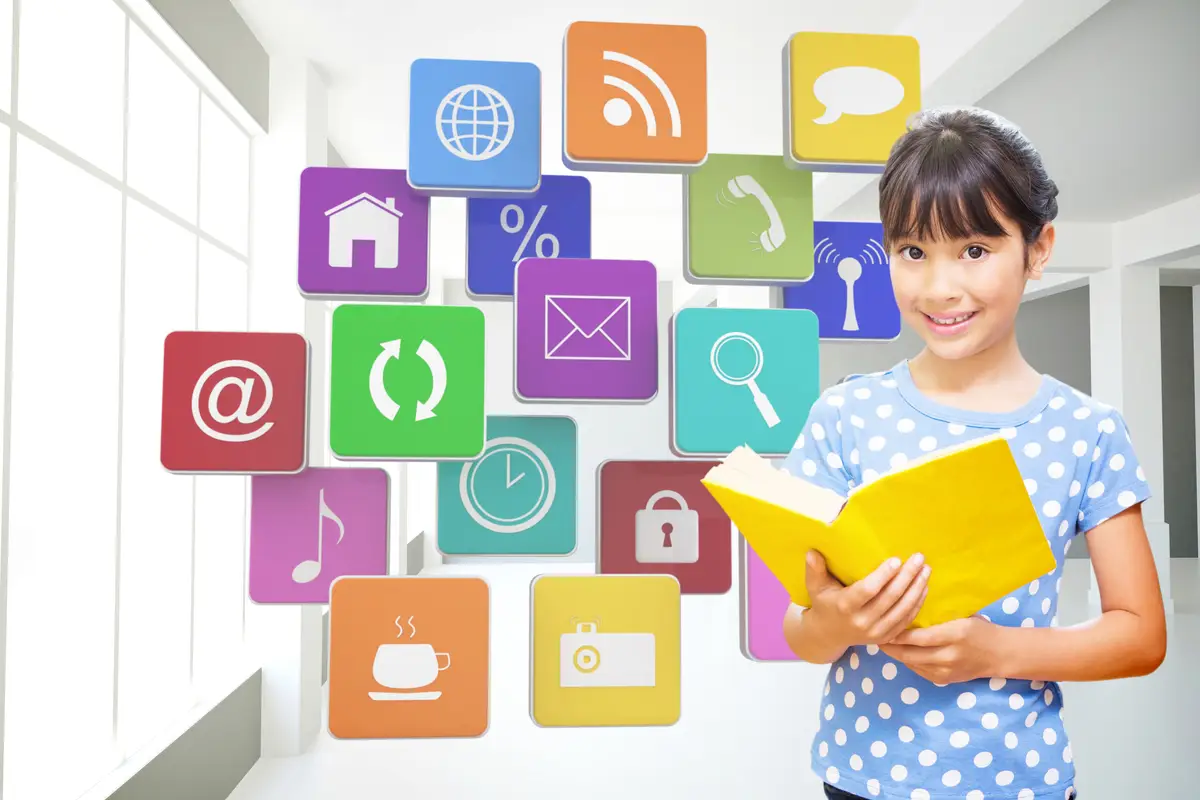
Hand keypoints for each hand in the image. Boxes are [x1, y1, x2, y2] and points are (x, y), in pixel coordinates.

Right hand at [804, 550, 930, 651]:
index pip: (868, 590)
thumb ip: (814, 570)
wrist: (829, 635)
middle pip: (890, 598)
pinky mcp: (886, 638)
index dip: (883, 576)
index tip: (896, 560)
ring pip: (902, 610)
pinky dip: (917, 604)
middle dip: (907, 577)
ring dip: (917, 589)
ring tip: (925, 570)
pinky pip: (906, 621)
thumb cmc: (823, 604)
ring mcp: (876, 633)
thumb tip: (812, 552)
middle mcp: (862, 622)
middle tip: (918, 558)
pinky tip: (924, 587)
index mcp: (844, 607)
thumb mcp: (815, 588)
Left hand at [881, 616, 1004, 683]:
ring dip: (896, 654)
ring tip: (882, 643)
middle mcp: (949, 656)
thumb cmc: (979, 628)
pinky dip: (907, 661)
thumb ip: (937, 616)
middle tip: (875, 636)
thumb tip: (908, 604)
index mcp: (953, 635)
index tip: (882, 625)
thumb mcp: (961, 616)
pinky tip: (898, 652)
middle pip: (910, 654)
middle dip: (890, 647)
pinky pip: (919, 670)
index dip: (898, 634)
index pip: (918, 637)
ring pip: (912, 664)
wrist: (999, 654)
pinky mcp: (944, 680)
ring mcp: (946, 671)